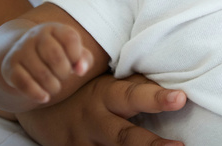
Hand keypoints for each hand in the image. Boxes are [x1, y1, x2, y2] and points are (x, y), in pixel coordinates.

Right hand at [2, 22, 93, 103]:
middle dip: (64, 72)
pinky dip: (36, 93)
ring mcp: (21, 50)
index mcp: (54, 29)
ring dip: (53, 85)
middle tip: (64, 77)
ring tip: (56, 88)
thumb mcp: (74, 53)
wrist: (25, 55)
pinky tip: (45, 98)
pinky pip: (23, 82)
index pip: (70, 38)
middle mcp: (36, 36)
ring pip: (40, 72)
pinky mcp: (9, 66)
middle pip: (55, 55)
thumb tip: (81, 70)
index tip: (75, 64)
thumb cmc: (58, 54)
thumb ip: (84, 59)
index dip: (77, 55)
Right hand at [16, 73, 186, 145]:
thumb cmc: (88, 90)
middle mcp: (95, 120)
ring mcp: (82, 143)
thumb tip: (176, 82)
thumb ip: (137, 84)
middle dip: (151, 145)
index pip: (135, 95)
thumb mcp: (109, 82)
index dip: (156, 97)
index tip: (180, 98)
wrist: (42, 104)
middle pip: (125, 136)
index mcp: (107, 95)